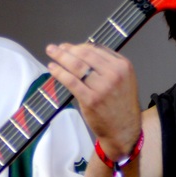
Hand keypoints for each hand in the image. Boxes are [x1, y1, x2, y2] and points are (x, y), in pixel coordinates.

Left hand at [45, 43, 140, 157]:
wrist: (123, 130)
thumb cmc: (121, 105)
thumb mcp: (124, 80)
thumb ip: (108, 65)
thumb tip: (83, 51)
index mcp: (123, 66)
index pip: (96, 49)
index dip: (79, 46)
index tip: (68, 47)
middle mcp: (114, 74)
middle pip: (85, 55)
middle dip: (67, 49)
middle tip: (55, 48)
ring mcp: (102, 87)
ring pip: (77, 66)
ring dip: (61, 57)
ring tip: (51, 53)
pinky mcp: (91, 100)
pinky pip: (71, 81)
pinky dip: (59, 73)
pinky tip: (53, 68)